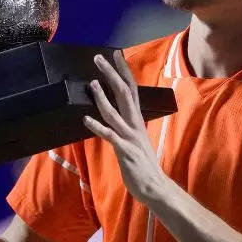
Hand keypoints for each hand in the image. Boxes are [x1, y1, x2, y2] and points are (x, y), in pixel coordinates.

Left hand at [82, 52, 166, 201]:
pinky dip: (97, 127)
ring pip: (115, 112)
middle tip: (98, 58)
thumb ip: (128, 125)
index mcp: (137, 120)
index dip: (123, 70)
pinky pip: (110, 135)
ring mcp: (130, 137)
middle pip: (124, 93)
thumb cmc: (142, 164)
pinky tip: (86, 119)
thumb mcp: (135, 139)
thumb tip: (118, 113)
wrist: (155, 187)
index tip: (116, 54)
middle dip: (111, 74)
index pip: (132, 88)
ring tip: (91, 83)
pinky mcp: (124, 150)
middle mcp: (135, 124)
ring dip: (102, 97)